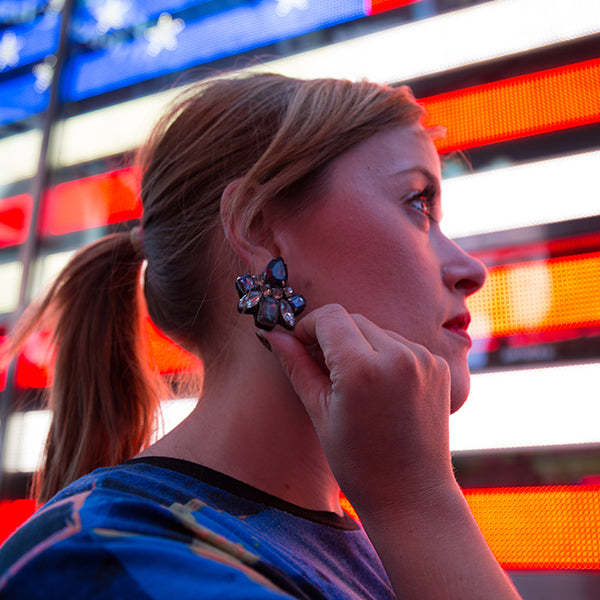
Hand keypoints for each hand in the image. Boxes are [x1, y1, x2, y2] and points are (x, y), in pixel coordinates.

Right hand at [263, 304, 455, 512]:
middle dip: (332, 336)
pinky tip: (380, 387)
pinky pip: (401, 344)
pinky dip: (385, 355)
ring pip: (377, 330)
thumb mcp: (319, 412)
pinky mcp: (438, 366)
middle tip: (322, 368)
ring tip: (354, 383)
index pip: (330, 317)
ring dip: (360, 345)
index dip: (308, 326)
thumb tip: (273, 334)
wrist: (412, 494)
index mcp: (363, 369)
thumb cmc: (359, 462)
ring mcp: (423, 359)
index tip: (300, 344)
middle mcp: (398, 356)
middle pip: (353, 320)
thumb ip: (297, 366)